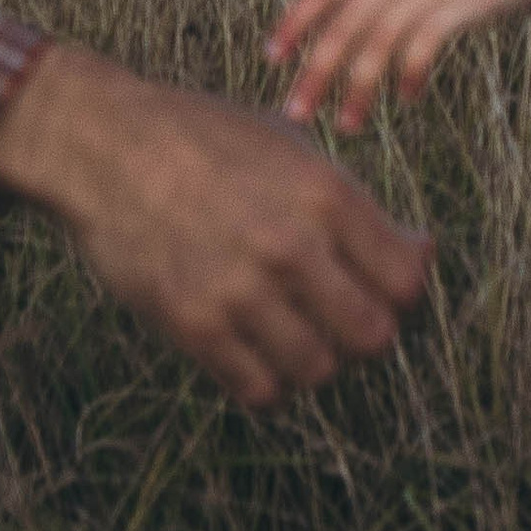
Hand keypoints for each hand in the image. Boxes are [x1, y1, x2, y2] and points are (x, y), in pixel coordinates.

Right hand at [0, 44, 432, 408]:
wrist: (107, 145)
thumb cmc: (206, 140)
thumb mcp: (291, 148)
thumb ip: (354, 205)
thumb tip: (423, 254)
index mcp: (325, 192)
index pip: (406, 281)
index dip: (400, 291)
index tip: (376, 286)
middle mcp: (290, 244)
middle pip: (374, 336)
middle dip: (362, 332)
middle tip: (336, 317)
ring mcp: (241, 289)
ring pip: (319, 370)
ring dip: (312, 358)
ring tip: (289, 331)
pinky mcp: (194, 325)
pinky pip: (259, 389)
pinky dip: (265, 380)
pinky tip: (252, 348)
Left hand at [268, 0, 530, 131]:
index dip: (297, 19)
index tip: (272, 58)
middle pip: (348, 19)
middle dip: (319, 68)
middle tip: (297, 112)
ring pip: (383, 37)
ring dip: (361, 86)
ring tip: (349, 124)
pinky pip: (428, 40)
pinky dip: (411, 71)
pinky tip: (407, 97)